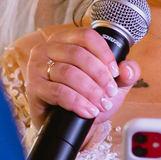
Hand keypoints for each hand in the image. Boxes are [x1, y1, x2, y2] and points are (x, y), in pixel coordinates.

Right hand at [25, 24, 140, 126]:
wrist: (68, 122)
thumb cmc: (87, 96)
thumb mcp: (112, 84)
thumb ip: (125, 74)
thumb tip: (127, 69)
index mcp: (65, 39)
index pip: (86, 36)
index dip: (104, 54)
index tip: (115, 73)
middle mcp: (47, 48)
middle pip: (78, 55)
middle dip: (99, 76)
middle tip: (110, 93)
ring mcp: (37, 67)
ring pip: (69, 73)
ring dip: (90, 90)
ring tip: (101, 103)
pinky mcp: (33, 87)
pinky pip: (58, 92)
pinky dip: (78, 102)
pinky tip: (89, 111)